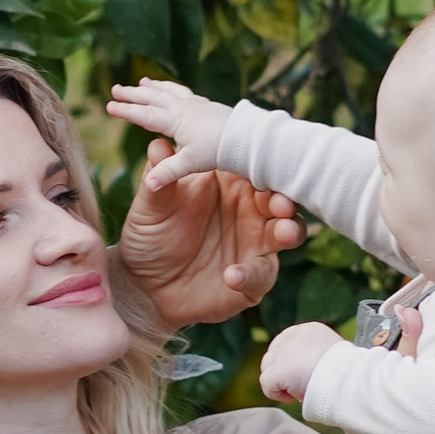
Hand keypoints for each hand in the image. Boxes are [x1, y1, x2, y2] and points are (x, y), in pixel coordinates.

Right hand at [105, 78, 233, 180]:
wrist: (247, 137)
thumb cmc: (218, 150)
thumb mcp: (190, 164)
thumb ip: (168, 172)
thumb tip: (149, 184)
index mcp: (175, 121)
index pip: (145, 115)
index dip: (126, 111)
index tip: (109, 105)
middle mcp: (183, 108)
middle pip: (153, 98)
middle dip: (133, 94)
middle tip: (116, 88)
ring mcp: (195, 104)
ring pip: (169, 91)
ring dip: (154, 87)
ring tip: (143, 81)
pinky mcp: (206, 105)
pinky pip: (183, 92)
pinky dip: (172, 89)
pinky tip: (173, 91)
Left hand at [117, 164, 303, 328]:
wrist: (144, 288)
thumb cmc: (149, 237)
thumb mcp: (149, 208)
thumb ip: (158, 180)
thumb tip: (158, 146)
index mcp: (229, 183)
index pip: (254, 166)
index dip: (264, 164)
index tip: (269, 162)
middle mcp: (249, 210)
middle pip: (280, 197)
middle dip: (287, 197)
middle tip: (283, 201)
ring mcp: (255, 243)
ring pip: (288, 232)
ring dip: (291, 230)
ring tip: (285, 232)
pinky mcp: (254, 277)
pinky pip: (262, 273)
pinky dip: (251, 273)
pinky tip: (231, 275)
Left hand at [258, 319, 340, 406]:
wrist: (351, 380)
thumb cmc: (348, 374)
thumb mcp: (331, 355)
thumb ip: (313, 355)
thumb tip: (301, 370)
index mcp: (309, 330)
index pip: (285, 344)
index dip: (290, 363)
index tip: (304, 375)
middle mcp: (293, 335)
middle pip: (273, 356)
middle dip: (284, 373)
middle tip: (305, 384)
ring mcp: (284, 352)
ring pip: (269, 370)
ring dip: (282, 383)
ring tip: (302, 390)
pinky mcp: (279, 369)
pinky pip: (267, 385)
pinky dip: (277, 394)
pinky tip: (293, 397)